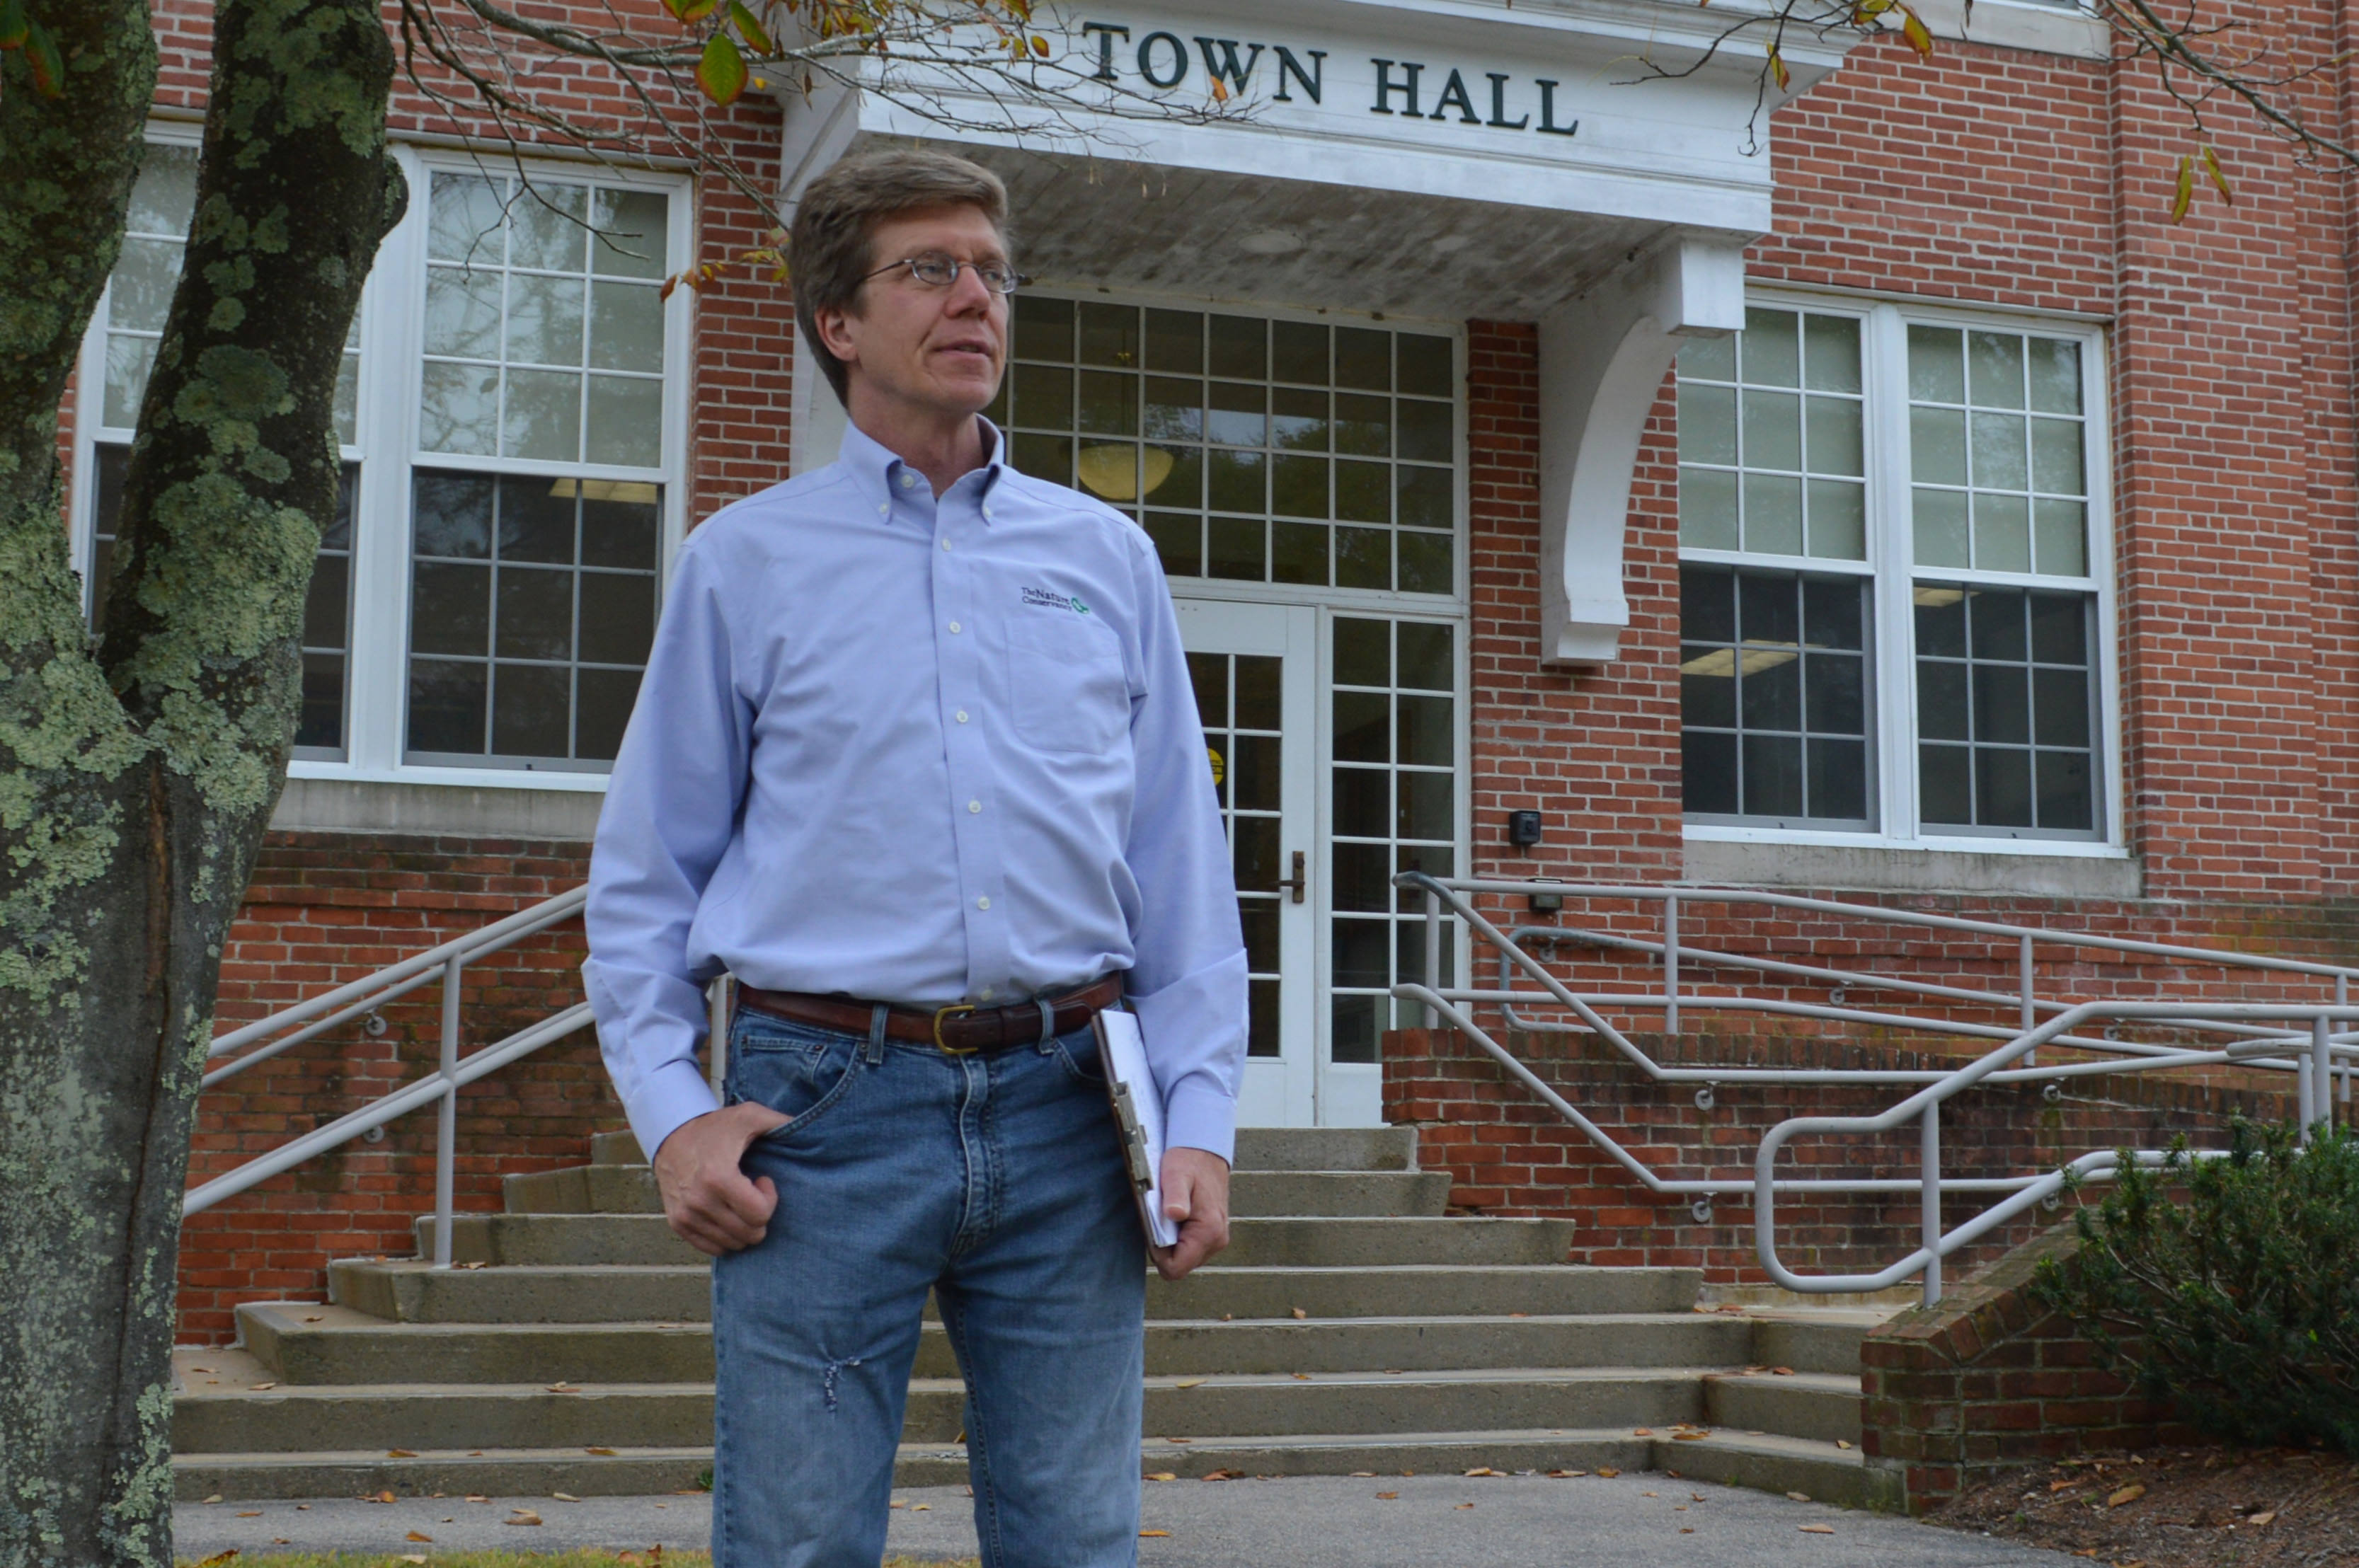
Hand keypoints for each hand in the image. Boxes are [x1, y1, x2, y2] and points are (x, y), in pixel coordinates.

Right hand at [650, 1101, 791, 1256]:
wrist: (671, 1134)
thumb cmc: (715, 1127)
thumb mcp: (749, 1115)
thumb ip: (780, 1122)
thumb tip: (813, 1128)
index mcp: (718, 1178)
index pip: (758, 1216)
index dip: (769, 1200)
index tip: (762, 1180)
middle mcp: (699, 1201)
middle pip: (749, 1234)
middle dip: (759, 1216)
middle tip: (752, 1193)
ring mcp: (687, 1215)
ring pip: (732, 1245)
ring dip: (743, 1226)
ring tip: (738, 1201)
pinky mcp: (678, 1224)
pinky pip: (712, 1249)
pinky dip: (725, 1236)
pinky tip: (725, 1212)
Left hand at [1151, 1146, 1230, 1281]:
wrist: (1205, 1151)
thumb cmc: (1189, 1162)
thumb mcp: (1176, 1175)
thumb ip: (1175, 1196)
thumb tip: (1174, 1214)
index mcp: (1209, 1231)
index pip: (1176, 1269)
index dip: (1158, 1256)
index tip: (1153, 1232)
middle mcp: (1217, 1240)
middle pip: (1180, 1265)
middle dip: (1164, 1248)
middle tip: (1160, 1219)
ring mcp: (1216, 1238)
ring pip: (1184, 1258)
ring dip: (1171, 1242)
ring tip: (1168, 1215)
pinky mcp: (1212, 1234)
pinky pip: (1189, 1247)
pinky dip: (1178, 1236)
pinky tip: (1176, 1216)